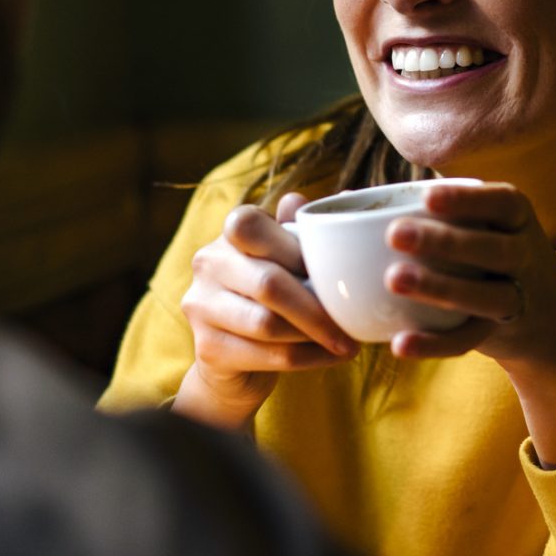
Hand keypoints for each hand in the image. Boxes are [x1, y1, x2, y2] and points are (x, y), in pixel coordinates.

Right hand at [174, 194, 356, 431]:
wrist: (239, 357)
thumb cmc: (274, 294)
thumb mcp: (289, 258)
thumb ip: (303, 232)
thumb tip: (332, 197)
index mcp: (230, 232)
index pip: (254, 227)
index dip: (297, 251)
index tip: (336, 275)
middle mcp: (208, 263)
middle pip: (268, 283)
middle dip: (318, 308)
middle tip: (354, 324)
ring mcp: (201, 306)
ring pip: (268, 324)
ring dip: (315, 336)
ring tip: (347, 342)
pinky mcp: (208, 348)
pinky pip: (268, 355)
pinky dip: (308, 358)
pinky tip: (330, 357)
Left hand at [379, 183, 555, 363]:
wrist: (547, 315)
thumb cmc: (488, 254)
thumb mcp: (479, 226)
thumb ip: (427, 212)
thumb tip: (343, 198)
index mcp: (516, 218)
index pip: (500, 202)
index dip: (467, 200)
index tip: (427, 196)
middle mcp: (525, 254)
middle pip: (492, 249)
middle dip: (445, 241)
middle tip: (394, 234)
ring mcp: (517, 297)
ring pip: (484, 296)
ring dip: (440, 288)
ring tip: (392, 280)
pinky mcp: (500, 334)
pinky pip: (467, 339)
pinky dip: (434, 343)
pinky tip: (398, 344)